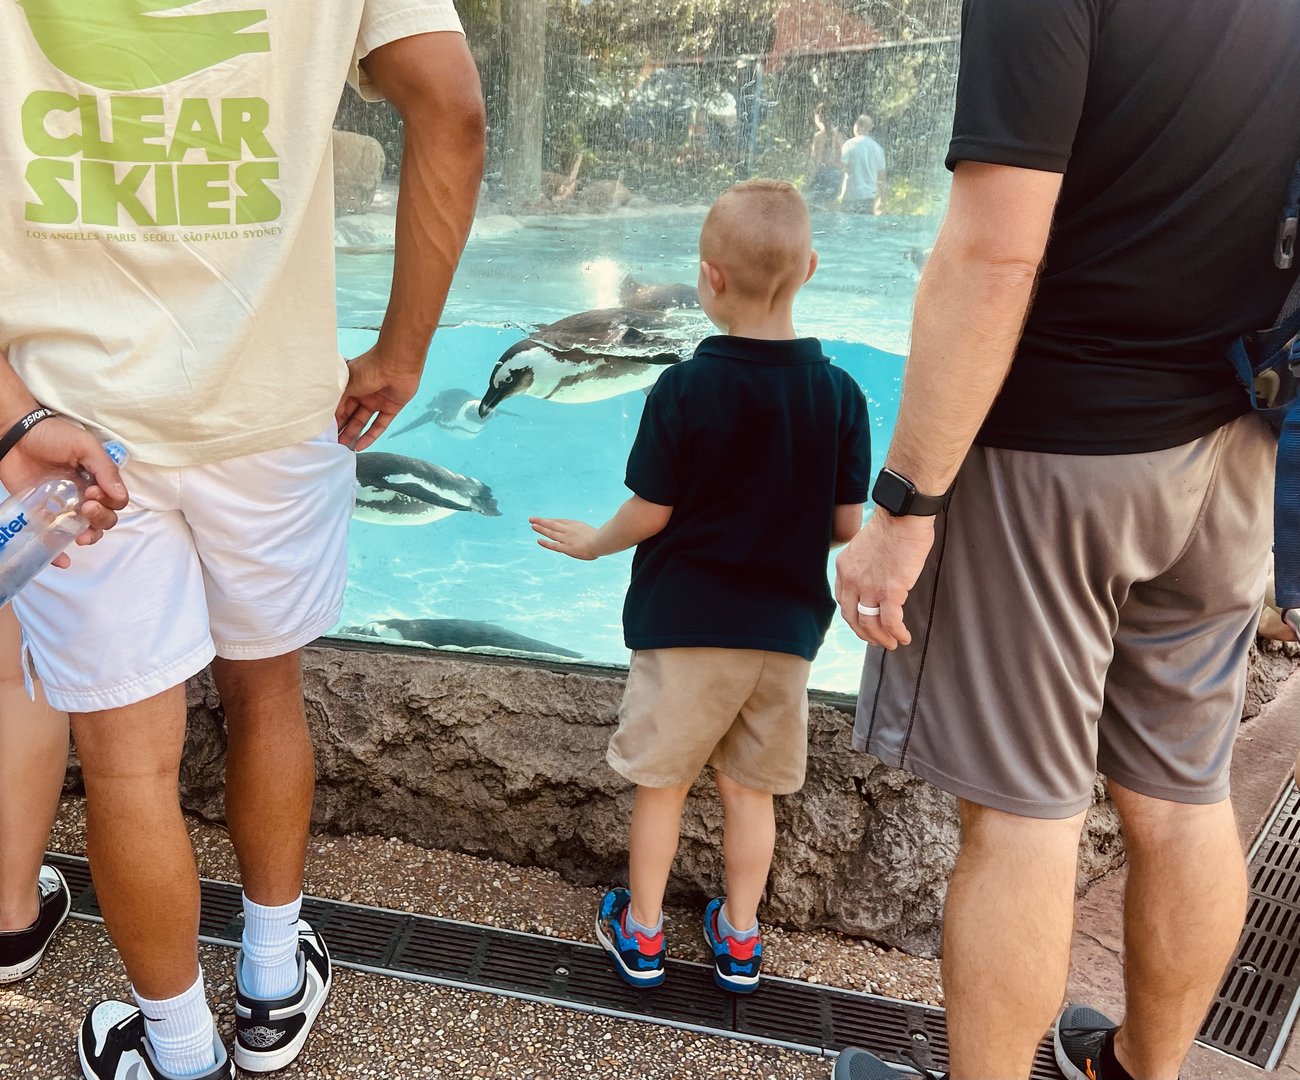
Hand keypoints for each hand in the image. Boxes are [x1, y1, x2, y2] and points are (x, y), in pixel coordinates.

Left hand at [0, 419, 128, 566]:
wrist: (13, 434)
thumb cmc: (51, 435)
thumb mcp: (84, 446)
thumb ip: (104, 469)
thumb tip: (120, 496)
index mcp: (97, 479)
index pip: (116, 501)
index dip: (110, 502)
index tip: (95, 492)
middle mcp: (84, 495)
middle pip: (104, 519)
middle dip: (101, 518)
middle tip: (87, 506)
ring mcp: (64, 507)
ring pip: (85, 531)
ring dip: (90, 536)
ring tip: (81, 535)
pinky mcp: (42, 515)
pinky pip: (54, 538)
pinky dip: (58, 553)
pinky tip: (62, 560)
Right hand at [336, 345, 424, 450]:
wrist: (397, 363)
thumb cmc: (369, 368)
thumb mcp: (348, 384)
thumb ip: (339, 401)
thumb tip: (330, 417)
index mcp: (351, 385)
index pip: (339, 405)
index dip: (332, 418)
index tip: (323, 432)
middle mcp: (363, 393)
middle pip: (350, 415)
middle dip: (341, 428)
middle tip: (332, 443)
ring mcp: (377, 401)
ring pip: (362, 421)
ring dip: (353, 434)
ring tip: (343, 448)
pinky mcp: (391, 408)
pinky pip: (380, 425)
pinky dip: (371, 436)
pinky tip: (360, 446)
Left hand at [529, 517, 599, 559]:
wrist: (601, 542)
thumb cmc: (601, 538)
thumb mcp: (593, 530)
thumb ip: (589, 532)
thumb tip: (590, 534)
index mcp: (575, 524)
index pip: (559, 521)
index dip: (550, 520)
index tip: (544, 520)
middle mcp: (568, 530)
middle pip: (552, 524)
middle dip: (541, 521)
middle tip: (531, 519)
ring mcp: (566, 539)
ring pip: (550, 532)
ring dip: (541, 529)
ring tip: (532, 526)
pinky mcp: (566, 548)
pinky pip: (553, 545)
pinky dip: (545, 542)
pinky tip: (538, 540)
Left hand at [834, 510, 934, 648]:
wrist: (902, 516)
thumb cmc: (892, 526)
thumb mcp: (865, 546)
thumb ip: (865, 565)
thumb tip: (876, 578)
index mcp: (844, 568)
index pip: (843, 601)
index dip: (853, 617)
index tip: (863, 624)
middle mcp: (852, 580)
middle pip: (852, 617)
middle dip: (865, 633)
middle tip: (877, 640)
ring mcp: (869, 587)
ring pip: (870, 624)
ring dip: (881, 638)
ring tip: (892, 644)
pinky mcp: (890, 591)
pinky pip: (891, 621)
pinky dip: (897, 633)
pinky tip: (904, 637)